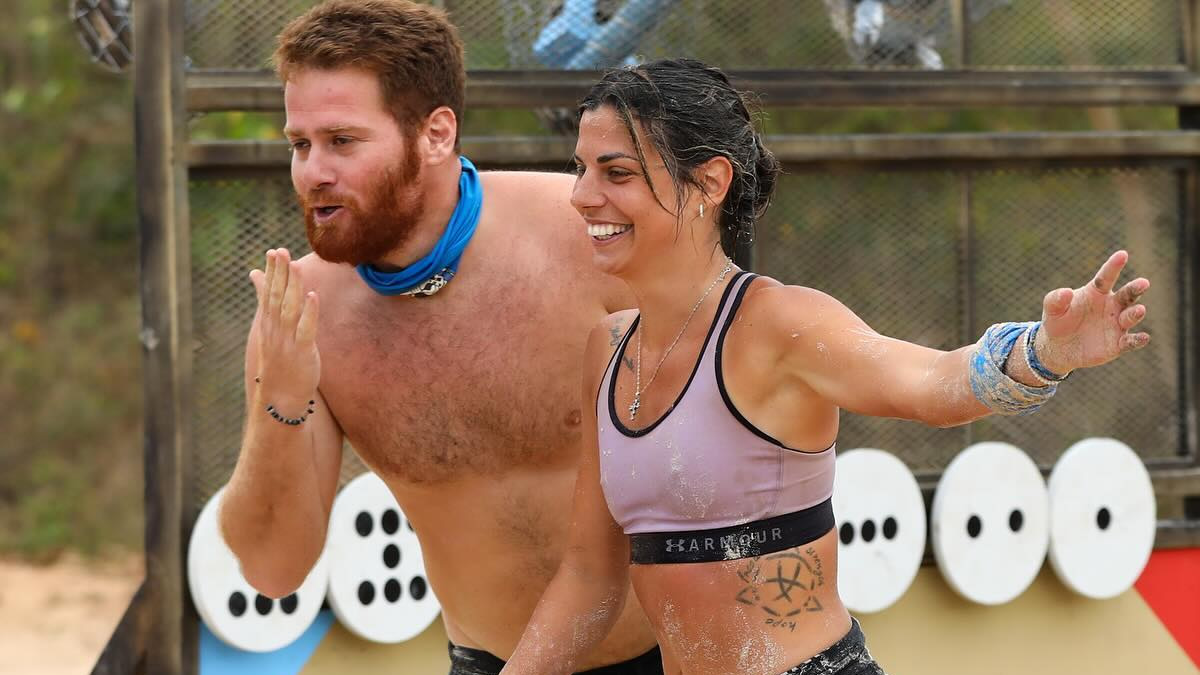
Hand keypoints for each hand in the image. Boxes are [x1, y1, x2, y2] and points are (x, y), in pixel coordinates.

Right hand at [249, 249, 320, 413]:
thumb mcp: (269, 329)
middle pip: (277, 297)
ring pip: (290, 309)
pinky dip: (309, 312)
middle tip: (281, 251)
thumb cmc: (278, 360)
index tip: (274, 252)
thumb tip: (255, 274)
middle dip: (280, 273)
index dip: (272, 272)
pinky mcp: (302, 351)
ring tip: (296, 266)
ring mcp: (287, 340)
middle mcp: (275, 330)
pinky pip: (305, 329)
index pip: (269, 293)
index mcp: (268, 324)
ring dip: (293, 287)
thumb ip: (265, 301)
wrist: (279, 398)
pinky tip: (313, 296)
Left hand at [1037, 250, 1150, 374]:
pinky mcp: (1118, 344)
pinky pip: (1131, 341)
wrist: (1058, 349)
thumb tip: (1066, 292)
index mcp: (1096, 293)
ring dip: (1135, 313)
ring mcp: (1117, 324)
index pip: (1106, 277)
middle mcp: (1111, 306)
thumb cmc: (1057, 321)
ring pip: (1131, 316)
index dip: (1114, 266)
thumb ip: (1056, 299)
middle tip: (1143, 283)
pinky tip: (1143, 337)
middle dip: (1135, 288)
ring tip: (1138, 310)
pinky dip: (1138, 340)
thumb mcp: (1052, 310)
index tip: (1122, 254)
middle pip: (1127, 295)